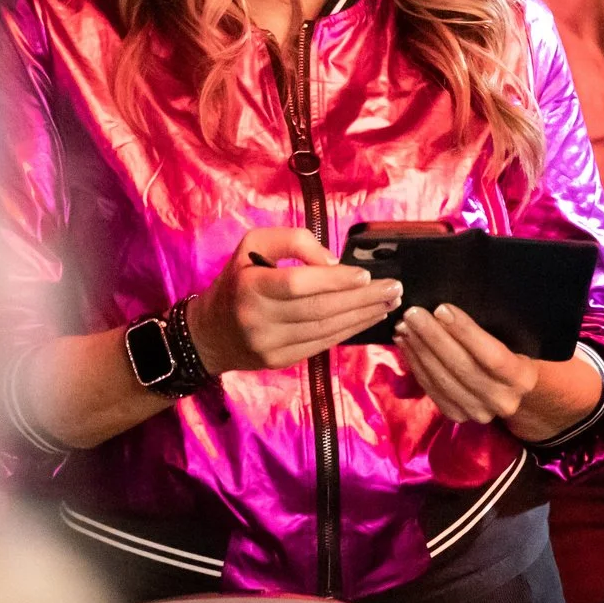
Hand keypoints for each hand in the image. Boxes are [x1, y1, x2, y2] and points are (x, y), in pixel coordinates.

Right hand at [190, 227, 398, 372]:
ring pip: (325, 329)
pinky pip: (322, 344)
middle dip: (363, 299)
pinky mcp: (279, 361)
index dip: (335, 280)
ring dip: (363, 316)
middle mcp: (259, 318)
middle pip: (319, 309)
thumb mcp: (254, 245)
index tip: (365, 275)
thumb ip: (293, 241)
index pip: (298, 283)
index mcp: (251, 285)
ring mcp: (269, 344)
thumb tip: (333, 262)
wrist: (209, 333)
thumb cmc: (238, 281)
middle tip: (394, 288)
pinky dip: (349, 330)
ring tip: (389, 303)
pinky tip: (369, 319)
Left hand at [395, 303, 539, 427]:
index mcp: (521, 378)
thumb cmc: (512, 359)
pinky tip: (406, 346)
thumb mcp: (512, 345)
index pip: (492, 355)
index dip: (465, 332)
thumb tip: (443, 314)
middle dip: (433, 338)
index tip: (441, 309)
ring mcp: (477, 412)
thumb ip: (485, 336)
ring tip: (404, 327)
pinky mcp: (457, 416)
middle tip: (412, 314)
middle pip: (462, 367)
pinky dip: (416, 366)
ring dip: (419, 351)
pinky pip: (431, 389)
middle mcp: (501, 400)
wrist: (515, 396)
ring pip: (442, 380)